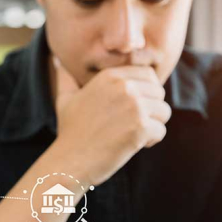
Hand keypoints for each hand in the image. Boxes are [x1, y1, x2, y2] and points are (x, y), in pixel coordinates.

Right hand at [50, 57, 170, 185]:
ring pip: (164, 112)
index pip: (149, 75)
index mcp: (110, 76)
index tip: (131, 109)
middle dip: (151, 110)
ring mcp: (134, 107)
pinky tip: (132, 146)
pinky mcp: (141, 128)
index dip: (146, 93)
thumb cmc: (70, 132)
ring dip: (153, 126)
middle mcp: (124, 87)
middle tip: (131, 125)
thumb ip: (66, 79)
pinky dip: (150, 141)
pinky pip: (161, 131)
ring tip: (132, 135)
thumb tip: (57, 61)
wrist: (70, 160)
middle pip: (159, 93)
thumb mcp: (65, 100)